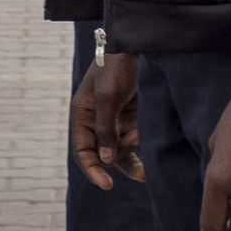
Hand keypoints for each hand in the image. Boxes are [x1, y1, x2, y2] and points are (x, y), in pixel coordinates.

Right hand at [72, 52, 144, 189]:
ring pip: (120, 149)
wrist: (135, 45)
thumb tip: (106, 160)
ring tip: (146, 162)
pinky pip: (133, 138)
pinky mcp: (131, 116)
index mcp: (82, 115)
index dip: (93, 170)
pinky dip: (140, 144)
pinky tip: (148, 143)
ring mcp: (114, 119)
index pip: (83, 151)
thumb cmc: (114, 66)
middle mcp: (96, 121)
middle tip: (140, 172)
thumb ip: (106, 128)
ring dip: (132, 157)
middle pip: (103, 154)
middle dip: (119, 164)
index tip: (106, 184)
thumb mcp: (108, 96)